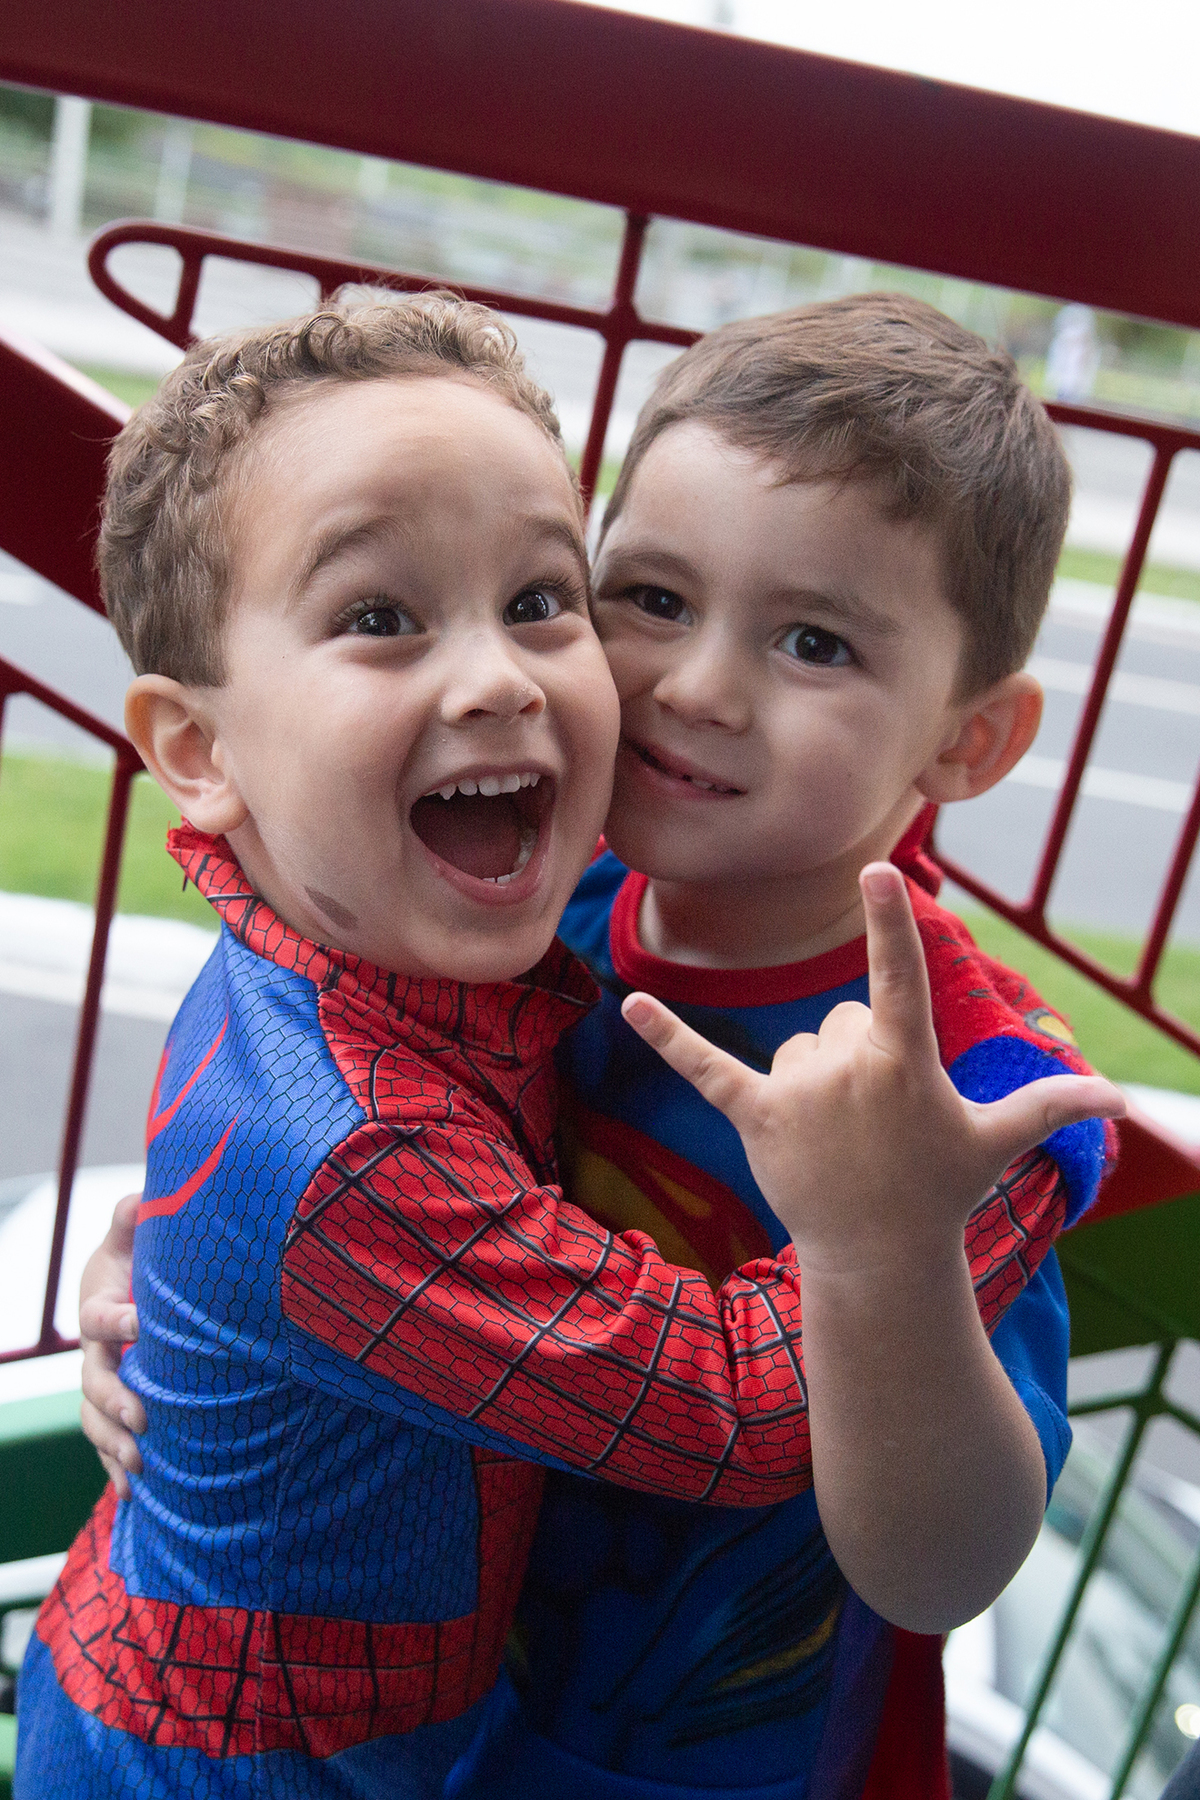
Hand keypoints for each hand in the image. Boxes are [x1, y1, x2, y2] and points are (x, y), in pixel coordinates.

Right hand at [79, 1192, 144, 1499]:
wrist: (135, 1282)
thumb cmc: (141, 1253)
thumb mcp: (136, 1229)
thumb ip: (135, 1213)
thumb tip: (142, 1196)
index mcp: (98, 1304)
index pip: (100, 1317)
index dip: (117, 1322)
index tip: (140, 1324)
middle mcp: (94, 1349)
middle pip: (93, 1379)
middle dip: (114, 1401)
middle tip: (141, 1417)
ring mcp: (101, 1380)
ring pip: (94, 1418)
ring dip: (111, 1444)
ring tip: (138, 1464)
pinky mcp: (114, 1405)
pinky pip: (106, 1441)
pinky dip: (114, 1468)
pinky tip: (132, 1495)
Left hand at [621, 863, 1124, 1279]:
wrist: (877, 1260)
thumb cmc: (939, 1191)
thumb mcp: (995, 1142)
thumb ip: (1049, 1106)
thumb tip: (1121, 1101)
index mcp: (904, 1060)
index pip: (900, 976)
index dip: (892, 923)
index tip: (879, 870)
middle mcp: (845, 1068)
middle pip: (841, 1018)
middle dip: (859, 1058)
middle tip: (877, 1122)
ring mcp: (796, 1093)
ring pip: (799, 1046)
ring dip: (815, 1079)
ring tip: (839, 1135)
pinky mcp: (753, 1116)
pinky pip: (704, 1066)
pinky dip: (667, 1037)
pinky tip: (629, 1004)